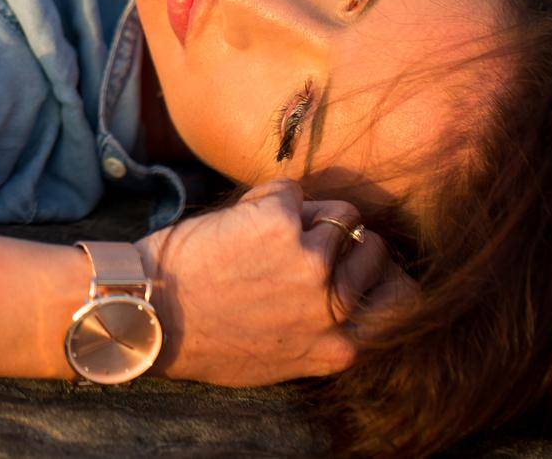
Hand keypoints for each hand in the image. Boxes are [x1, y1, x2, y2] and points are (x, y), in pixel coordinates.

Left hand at [134, 178, 415, 386]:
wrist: (149, 314)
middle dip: (343, 240)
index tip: (359, 265)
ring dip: (307, 215)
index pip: (402, 299)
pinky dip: (266, 197)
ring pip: (341, 213)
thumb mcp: (283, 360)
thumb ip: (326, 332)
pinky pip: (291, 190)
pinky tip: (238, 220)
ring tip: (265, 234)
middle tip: (302, 244)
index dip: (380, 275)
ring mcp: (311, 258)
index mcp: (340, 345)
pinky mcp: (280, 219)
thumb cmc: (206, 339)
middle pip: (373, 247)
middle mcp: (334, 303)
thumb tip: (355, 296)